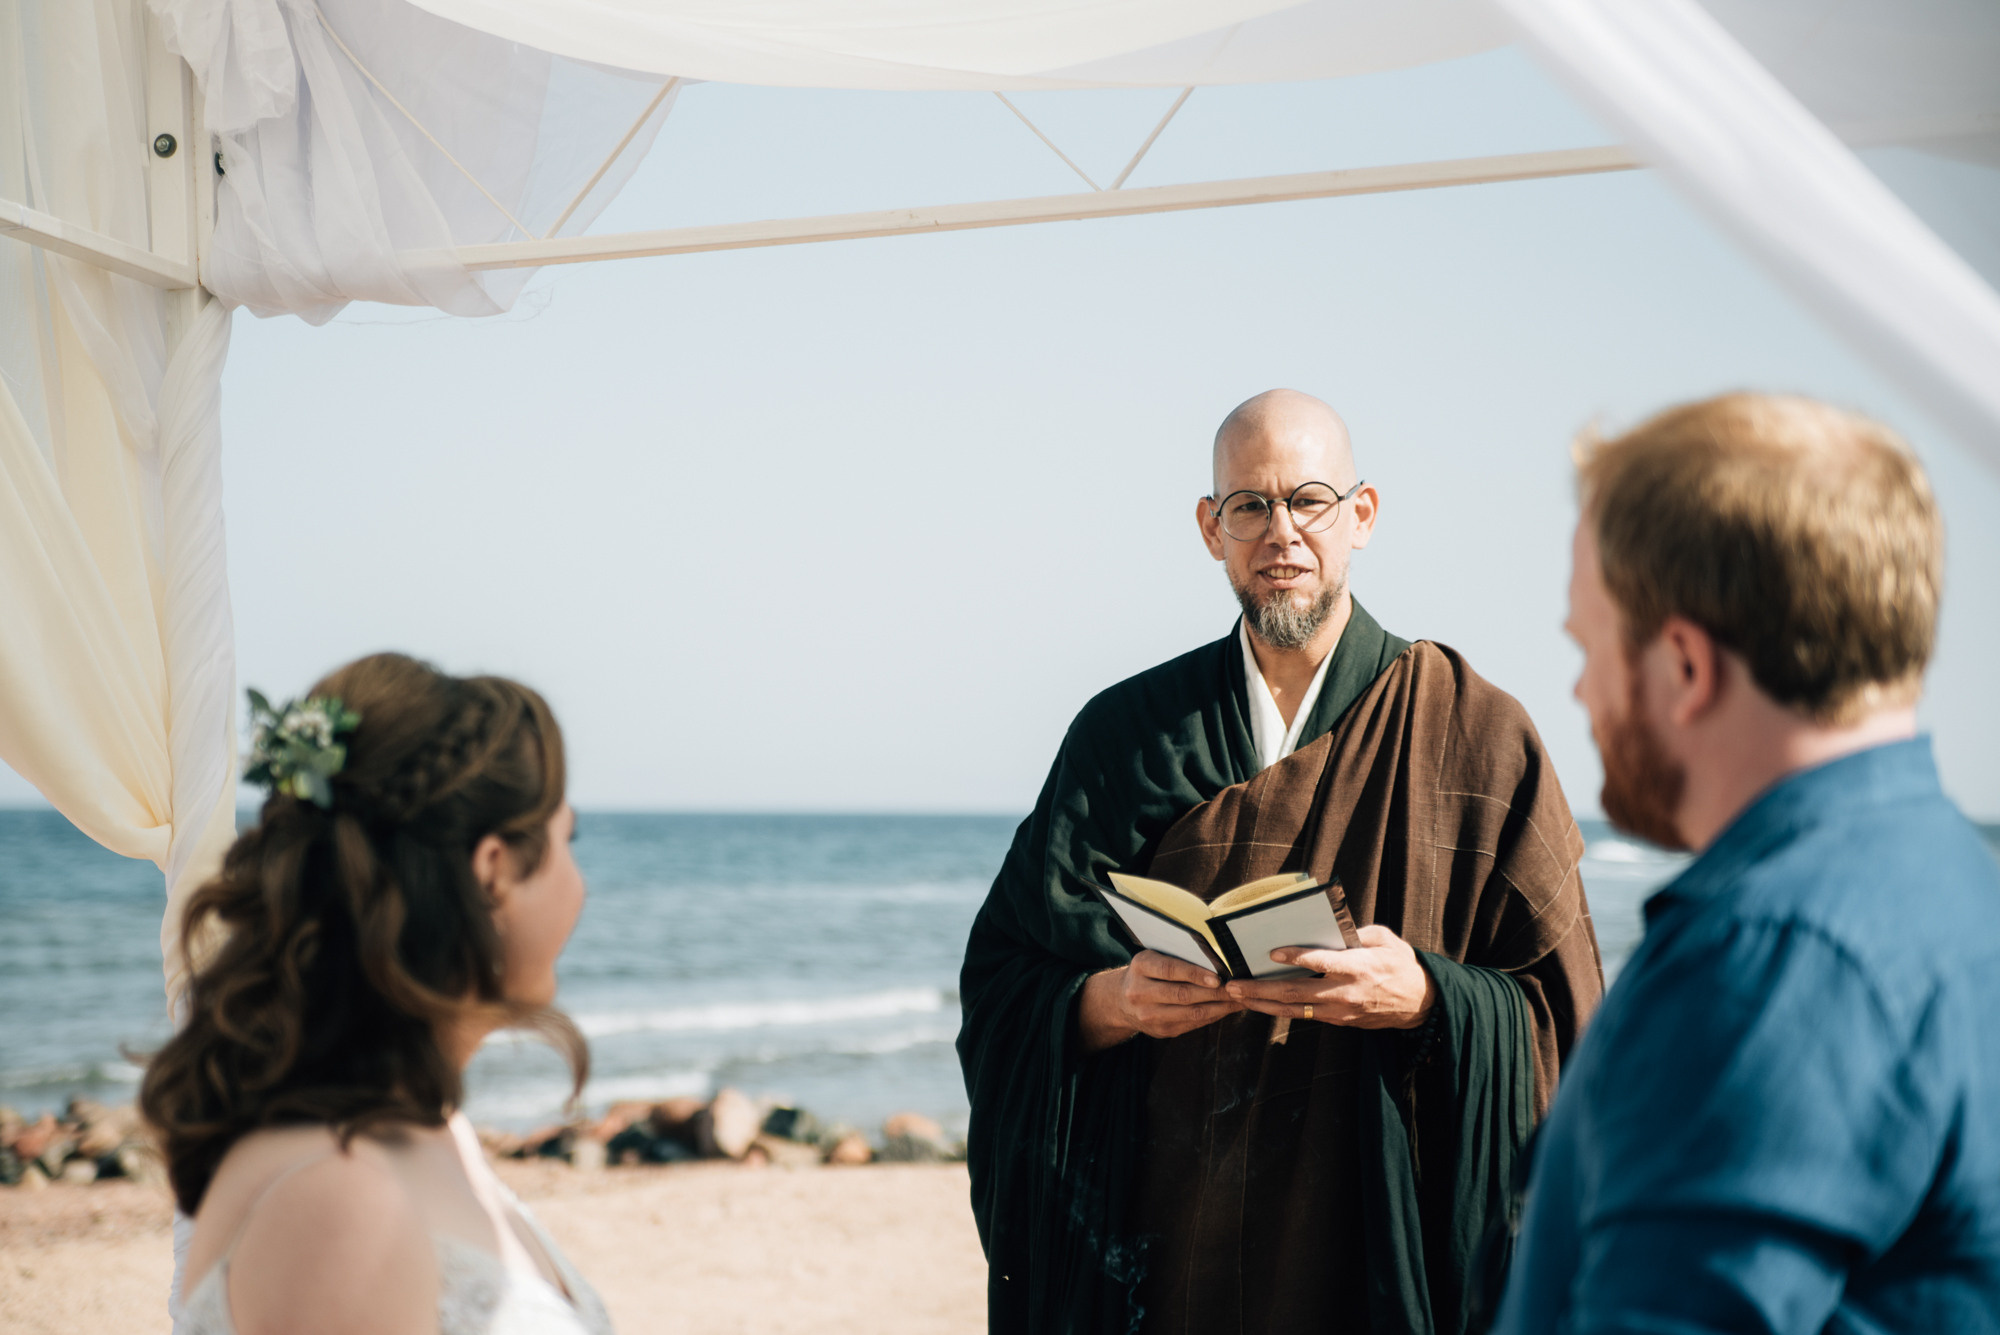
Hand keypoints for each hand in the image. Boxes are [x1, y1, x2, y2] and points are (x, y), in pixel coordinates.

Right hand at [1076, 950, 1242, 1052]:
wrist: (1120, 1001)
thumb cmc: (1147, 973)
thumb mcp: (1152, 958)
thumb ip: (1177, 958)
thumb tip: (1216, 961)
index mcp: (1140, 967)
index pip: (1169, 970)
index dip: (1194, 974)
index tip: (1218, 978)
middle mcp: (1140, 992)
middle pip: (1183, 994)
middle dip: (1215, 993)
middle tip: (1239, 988)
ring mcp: (1149, 1015)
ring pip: (1191, 1013)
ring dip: (1220, 1007)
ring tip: (1240, 999)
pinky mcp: (1161, 1031)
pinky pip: (1193, 1024)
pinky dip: (1213, 1016)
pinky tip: (1227, 1009)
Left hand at [1225, 925, 1435, 1029]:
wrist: (1420, 1003)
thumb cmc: (1400, 964)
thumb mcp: (1384, 939)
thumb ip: (1356, 933)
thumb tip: (1328, 926)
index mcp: (1357, 967)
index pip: (1322, 962)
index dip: (1296, 958)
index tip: (1272, 953)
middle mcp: (1345, 992)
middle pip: (1296, 993)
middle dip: (1261, 989)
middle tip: (1234, 983)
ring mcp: (1340, 1011)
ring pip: (1294, 1009)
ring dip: (1262, 1004)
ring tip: (1236, 995)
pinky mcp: (1338, 1021)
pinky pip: (1304, 1015)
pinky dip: (1279, 1010)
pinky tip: (1259, 1003)